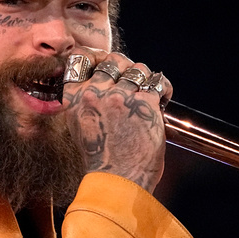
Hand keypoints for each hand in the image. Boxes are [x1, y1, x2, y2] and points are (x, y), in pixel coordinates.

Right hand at [62, 51, 173, 192]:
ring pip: (138, 69)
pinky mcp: (145, 104)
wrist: (118, 180)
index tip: (106, 63)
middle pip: (114, 60)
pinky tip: (164, 98)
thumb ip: (86, 102)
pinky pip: (158, 83)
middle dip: (126, 67)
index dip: (97, 57)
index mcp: (74, 98)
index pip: (81, 58)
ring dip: (145, 79)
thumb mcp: (80, 127)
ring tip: (147, 95)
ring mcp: (120, 96)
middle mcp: (95, 93)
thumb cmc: (101, 159)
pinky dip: (164, 88)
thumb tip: (99, 80)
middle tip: (132, 82)